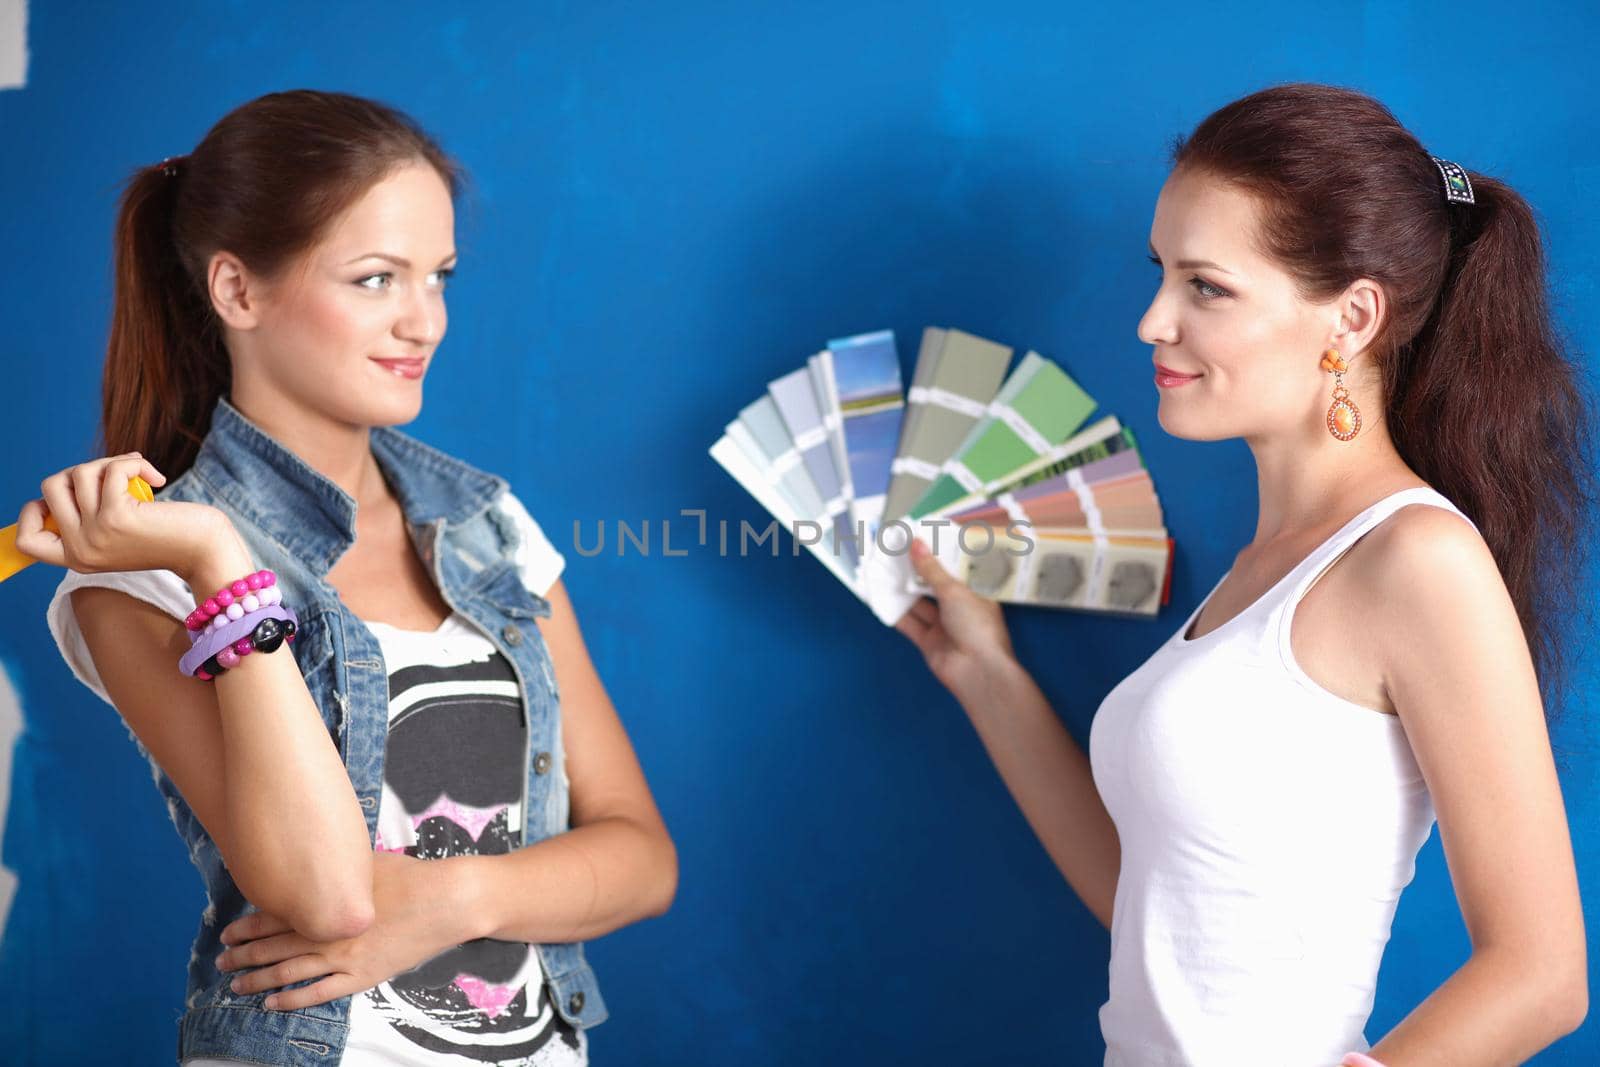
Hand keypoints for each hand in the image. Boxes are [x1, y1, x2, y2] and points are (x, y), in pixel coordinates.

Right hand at [14, 452, 231, 578]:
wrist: (206, 551)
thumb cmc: (168, 536)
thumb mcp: (120, 533)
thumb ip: (93, 515)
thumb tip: (76, 476)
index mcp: (76, 558)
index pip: (25, 540)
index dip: (34, 510)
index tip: (71, 496)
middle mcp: (79, 550)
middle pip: (50, 487)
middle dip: (84, 468)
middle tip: (115, 475)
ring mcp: (95, 534)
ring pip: (80, 472)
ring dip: (113, 462)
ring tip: (139, 472)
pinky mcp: (117, 517)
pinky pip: (111, 469)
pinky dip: (133, 463)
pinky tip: (156, 478)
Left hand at [216, 852, 468, 1010]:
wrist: (445, 901)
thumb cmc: (410, 876)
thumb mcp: (367, 862)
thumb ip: (338, 870)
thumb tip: (317, 863)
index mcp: (327, 903)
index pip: (274, 918)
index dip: (247, 928)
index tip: (227, 934)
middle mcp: (328, 932)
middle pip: (274, 947)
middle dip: (243, 956)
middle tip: (221, 962)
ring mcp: (344, 958)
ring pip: (289, 972)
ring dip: (258, 980)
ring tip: (235, 986)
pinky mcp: (362, 976)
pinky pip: (319, 993)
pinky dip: (291, 1000)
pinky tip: (272, 1003)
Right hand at [896, 538, 1018, 701]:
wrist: (977, 672)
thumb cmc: (977, 627)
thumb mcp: (954, 591)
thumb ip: (931, 570)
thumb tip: (916, 544)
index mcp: (975, 594)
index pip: (955, 570)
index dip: (937, 555)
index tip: (919, 539)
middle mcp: (960, 609)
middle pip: (933, 586)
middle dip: (915, 572)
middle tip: (894, 551)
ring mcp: (943, 626)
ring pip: (918, 604)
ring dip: (901, 590)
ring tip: (882, 569)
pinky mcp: (928, 642)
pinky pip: (909, 623)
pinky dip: (895, 612)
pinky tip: (879, 598)